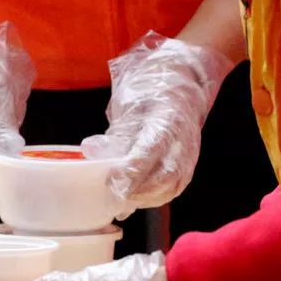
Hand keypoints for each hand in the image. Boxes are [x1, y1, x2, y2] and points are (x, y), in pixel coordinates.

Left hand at [82, 33, 233, 213]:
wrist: (187, 79)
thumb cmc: (152, 89)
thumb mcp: (129, 103)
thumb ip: (115, 131)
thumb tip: (90, 151)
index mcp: (166, 118)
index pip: (151, 150)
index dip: (132, 170)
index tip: (112, 181)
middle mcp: (183, 138)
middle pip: (165, 175)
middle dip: (137, 191)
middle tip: (113, 196)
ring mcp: (190, 151)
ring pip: (172, 185)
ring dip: (146, 198)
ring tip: (123, 201)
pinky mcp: (190, 161)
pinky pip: (176, 185)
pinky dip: (156, 197)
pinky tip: (138, 199)